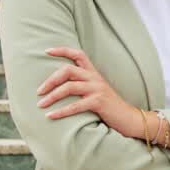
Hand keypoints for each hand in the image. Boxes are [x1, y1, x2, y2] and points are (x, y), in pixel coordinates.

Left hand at [37, 47, 169, 148]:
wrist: (130, 118)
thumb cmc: (110, 107)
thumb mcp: (97, 92)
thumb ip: (83, 86)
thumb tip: (60, 88)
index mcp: (94, 73)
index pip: (78, 54)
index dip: (62, 50)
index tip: (47, 51)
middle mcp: (95, 78)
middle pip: (68, 70)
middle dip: (50, 80)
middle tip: (38, 91)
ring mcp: (97, 89)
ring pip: (69, 87)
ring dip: (52, 96)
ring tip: (40, 105)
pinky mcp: (99, 102)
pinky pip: (75, 105)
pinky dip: (61, 111)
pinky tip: (51, 116)